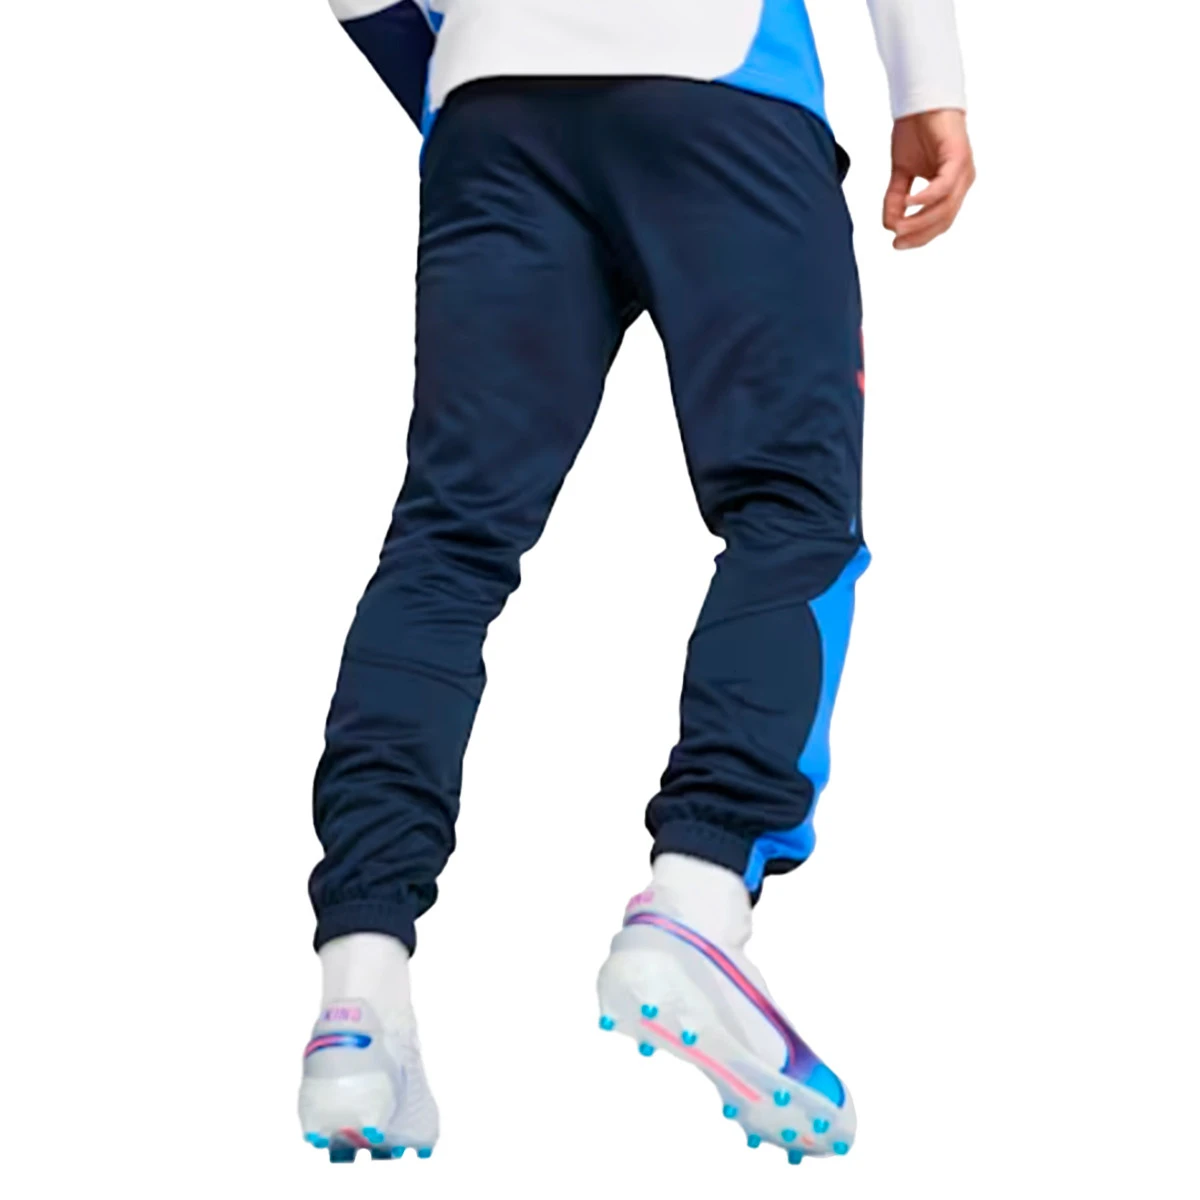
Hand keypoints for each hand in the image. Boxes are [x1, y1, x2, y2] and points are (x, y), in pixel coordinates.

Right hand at [883, 109, 975, 249]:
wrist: (921, 100)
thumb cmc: (916, 131)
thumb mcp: (901, 172)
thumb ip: (895, 199)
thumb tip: (889, 224)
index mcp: (951, 188)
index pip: (939, 223)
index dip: (919, 237)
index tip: (897, 245)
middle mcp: (961, 182)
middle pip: (943, 220)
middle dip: (919, 234)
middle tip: (896, 242)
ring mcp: (963, 170)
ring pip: (944, 208)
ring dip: (919, 221)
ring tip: (898, 227)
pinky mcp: (959, 157)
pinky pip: (942, 187)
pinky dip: (924, 198)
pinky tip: (907, 204)